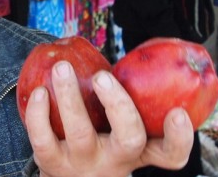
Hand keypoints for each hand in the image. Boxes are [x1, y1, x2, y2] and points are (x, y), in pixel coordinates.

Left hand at [25, 61, 194, 175]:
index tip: (178, 113)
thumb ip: (128, 102)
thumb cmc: (98, 141)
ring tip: (61, 67)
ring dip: (70, 96)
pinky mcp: (52, 164)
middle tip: (103, 77)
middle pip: (129, 139)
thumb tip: (138, 54)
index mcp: (138, 151)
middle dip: (118, 104)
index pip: (170, 154)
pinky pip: (43, 139)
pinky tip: (38, 91)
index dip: (179, 138)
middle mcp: (115, 161)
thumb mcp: (118, 133)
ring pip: (80, 133)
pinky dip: (38, 113)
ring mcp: (83, 163)